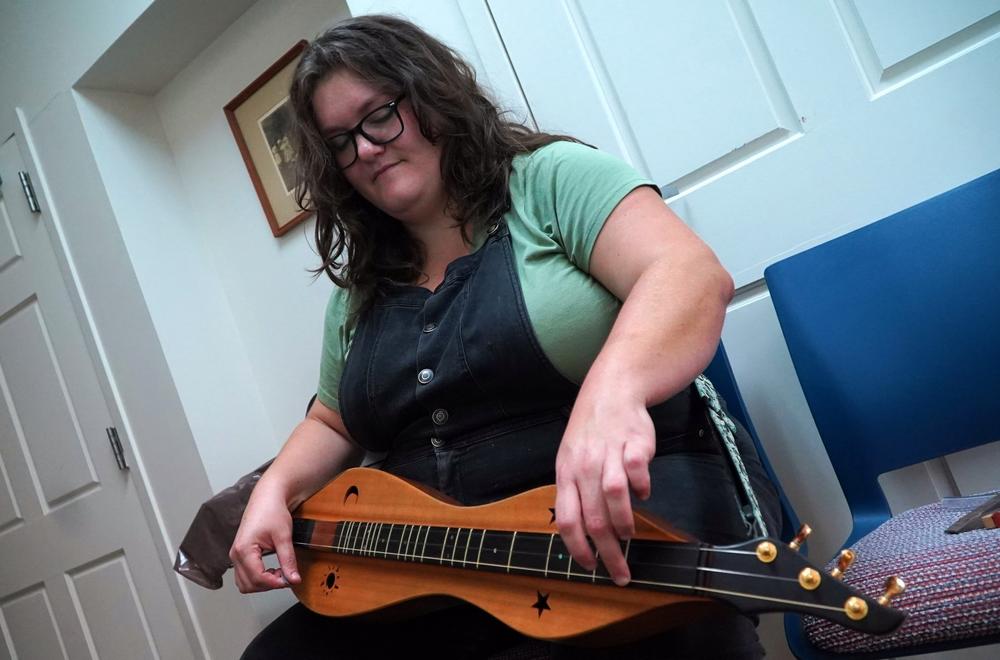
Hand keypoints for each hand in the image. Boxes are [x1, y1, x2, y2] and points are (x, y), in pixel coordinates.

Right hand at [229, 485, 301, 592]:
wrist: (267, 498)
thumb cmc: (272, 511)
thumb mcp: (284, 536)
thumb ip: (288, 560)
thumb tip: (294, 579)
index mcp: (244, 549)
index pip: (257, 578)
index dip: (275, 583)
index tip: (290, 580)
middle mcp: (235, 554)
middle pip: (249, 585)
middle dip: (269, 584)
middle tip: (286, 575)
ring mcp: (235, 555)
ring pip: (244, 584)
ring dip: (262, 584)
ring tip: (279, 572)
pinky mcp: (239, 555)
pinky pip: (244, 576)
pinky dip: (257, 579)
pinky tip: (271, 570)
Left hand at [554, 388, 655, 585]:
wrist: (612, 389)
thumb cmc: (590, 431)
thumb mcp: (571, 459)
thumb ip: (577, 492)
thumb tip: (585, 534)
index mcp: (566, 473)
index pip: (567, 519)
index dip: (578, 548)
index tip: (591, 566)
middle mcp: (585, 465)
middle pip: (594, 517)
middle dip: (609, 552)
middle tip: (621, 573)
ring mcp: (609, 452)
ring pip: (614, 496)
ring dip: (624, 522)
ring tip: (629, 535)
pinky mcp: (634, 442)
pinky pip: (637, 471)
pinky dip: (642, 487)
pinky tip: (643, 493)